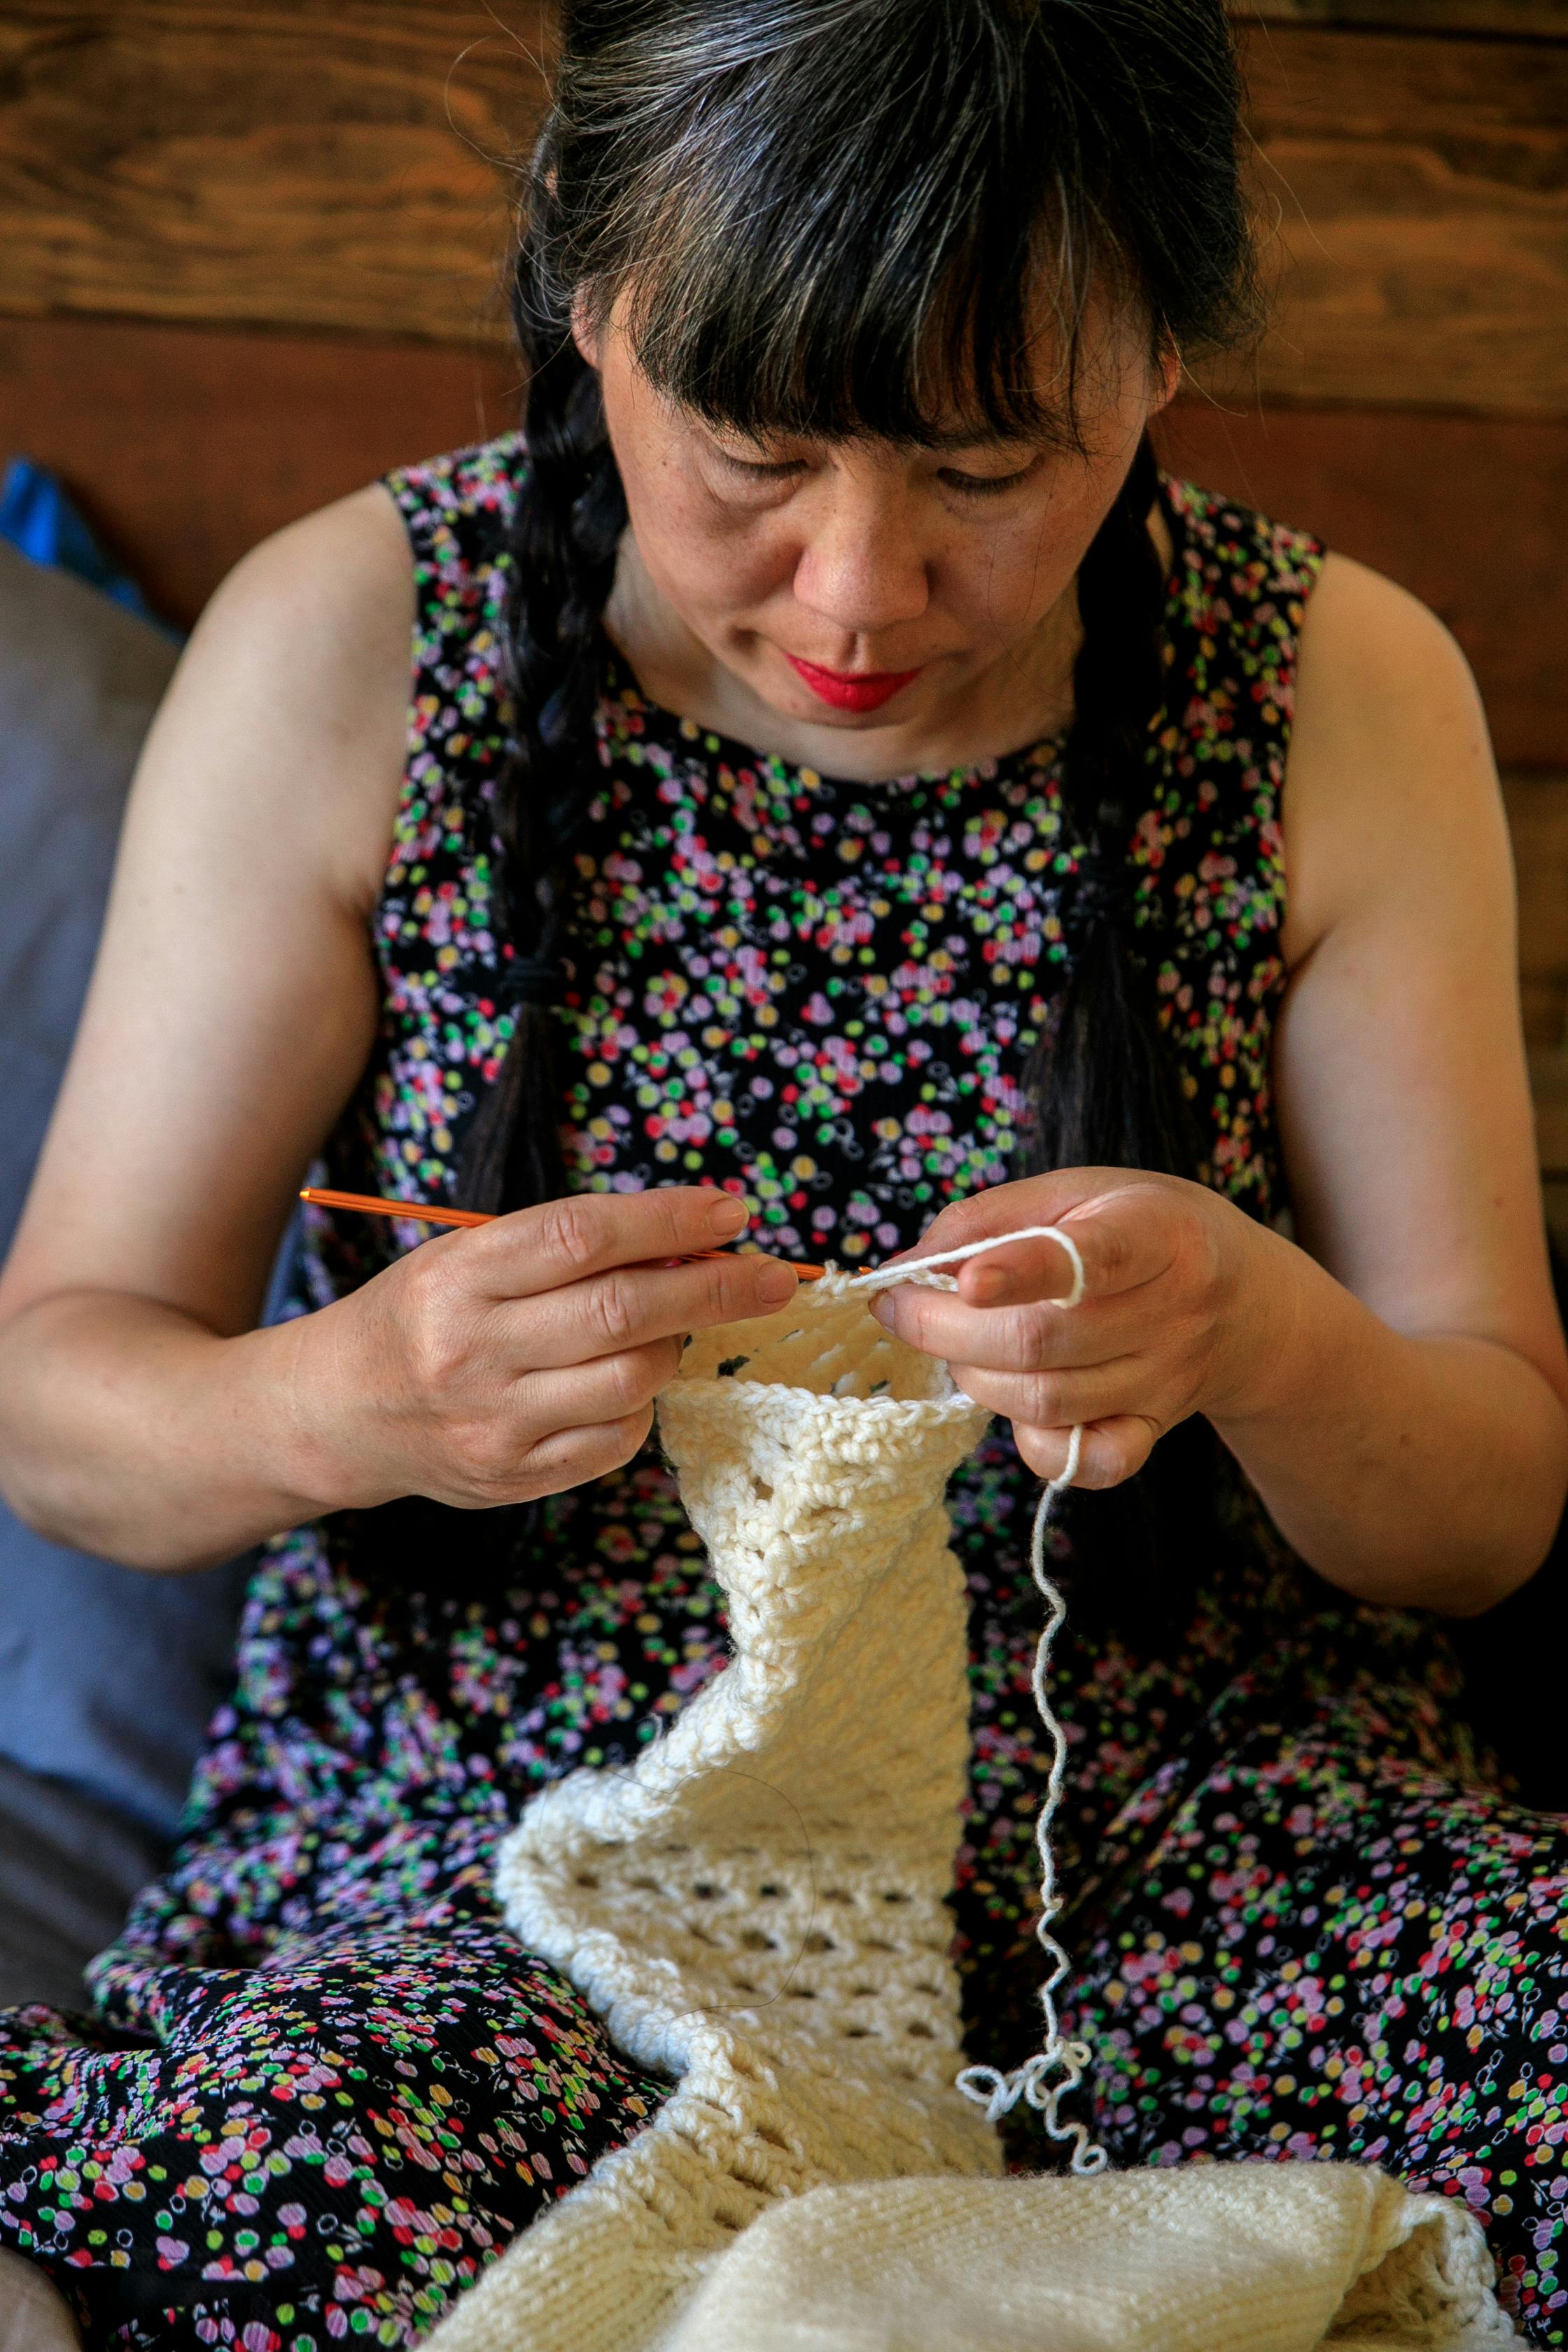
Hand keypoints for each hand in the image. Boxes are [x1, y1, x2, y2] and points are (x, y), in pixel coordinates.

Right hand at [299, 1187, 796, 1510]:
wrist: (336, 1411)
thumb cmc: (423, 1315)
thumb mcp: (468, 1257)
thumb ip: (566, 1249)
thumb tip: (690, 1241)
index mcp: (459, 1274)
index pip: (584, 1236)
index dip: (669, 1220)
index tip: (732, 1211)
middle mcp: (472, 1349)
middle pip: (623, 1311)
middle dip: (716, 1288)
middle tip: (775, 1274)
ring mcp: (492, 1422)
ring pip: (631, 1379)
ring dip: (676, 1348)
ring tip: (674, 1329)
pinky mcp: (511, 1477)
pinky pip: (616, 1440)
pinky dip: (642, 1405)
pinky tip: (628, 1382)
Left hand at [869, 1172, 1275, 1487]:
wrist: (1242, 1298)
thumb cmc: (1139, 1230)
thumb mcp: (1078, 1191)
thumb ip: (990, 1218)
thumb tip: (904, 1267)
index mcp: (1156, 1233)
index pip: (1090, 1259)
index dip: (1022, 1272)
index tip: (964, 1280)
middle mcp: (1171, 1311)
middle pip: (1040, 1342)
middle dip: (945, 1328)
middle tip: (903, 1305)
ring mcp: (1166, 1380)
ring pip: (1047, 1402)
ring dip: (974, 1376)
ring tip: (958, 1342)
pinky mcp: (1154, 1431)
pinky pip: (1086, 1462)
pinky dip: (1032, 1443)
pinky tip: (1014, 1401)